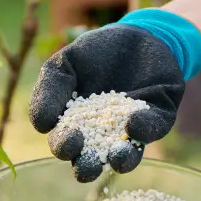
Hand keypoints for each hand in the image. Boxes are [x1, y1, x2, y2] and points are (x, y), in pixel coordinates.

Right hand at [29, 8, 200, 181]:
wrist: (135, 33)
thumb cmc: (93, 53)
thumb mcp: (64, 65)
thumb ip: (49, 91)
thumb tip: (42, 126)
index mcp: (75, 127)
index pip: (65, 145)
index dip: (64, 147)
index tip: (69, 138)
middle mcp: (103, 137)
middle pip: (92, 162)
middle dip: (88, 166)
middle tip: (87, 160)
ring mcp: (131, 131)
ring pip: (126, 157)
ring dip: (121, 160)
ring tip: (117, 156)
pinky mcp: (158, 119)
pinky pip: (153, 130)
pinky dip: (144, 129)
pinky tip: (134, 122)